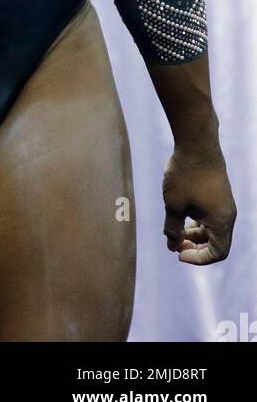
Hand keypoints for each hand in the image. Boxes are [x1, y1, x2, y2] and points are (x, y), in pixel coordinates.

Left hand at [162, 142, 235, 264]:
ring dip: (195, 233)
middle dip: (195, 246)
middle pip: (216, 242)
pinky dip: (197, 220)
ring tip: (175, 227)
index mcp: (222, 222)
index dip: (198, 259)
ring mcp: (224, 203)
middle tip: (174, 242)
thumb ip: (173, 228)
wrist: (196, 142)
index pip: (217, 253)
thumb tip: (172, 245)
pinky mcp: (218, 193)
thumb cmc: (185, 175)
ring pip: (212, 228)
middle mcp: (228, 215)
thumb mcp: (174, 205)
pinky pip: (211, 215)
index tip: (178, 252)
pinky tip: (180, 212)